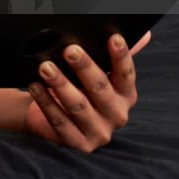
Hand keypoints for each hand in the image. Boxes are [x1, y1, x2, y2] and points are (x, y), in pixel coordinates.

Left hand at [23, 32, 150, 151]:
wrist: (49, 117)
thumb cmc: (76, 88)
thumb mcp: (95, 72)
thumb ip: (113, 55)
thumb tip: (143, 34)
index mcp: (126, 96)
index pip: (126, 74)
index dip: (121, 56)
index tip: (113, 37)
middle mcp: (117, 115)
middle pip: (101, 89)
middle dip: (85, 67)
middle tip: (70, 50)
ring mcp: (99, 132)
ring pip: (78, 106)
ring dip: (61, 84)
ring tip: (45, 67)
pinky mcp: (78, 144)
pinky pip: (59, 121)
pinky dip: (46, 102)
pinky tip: (35, 86)